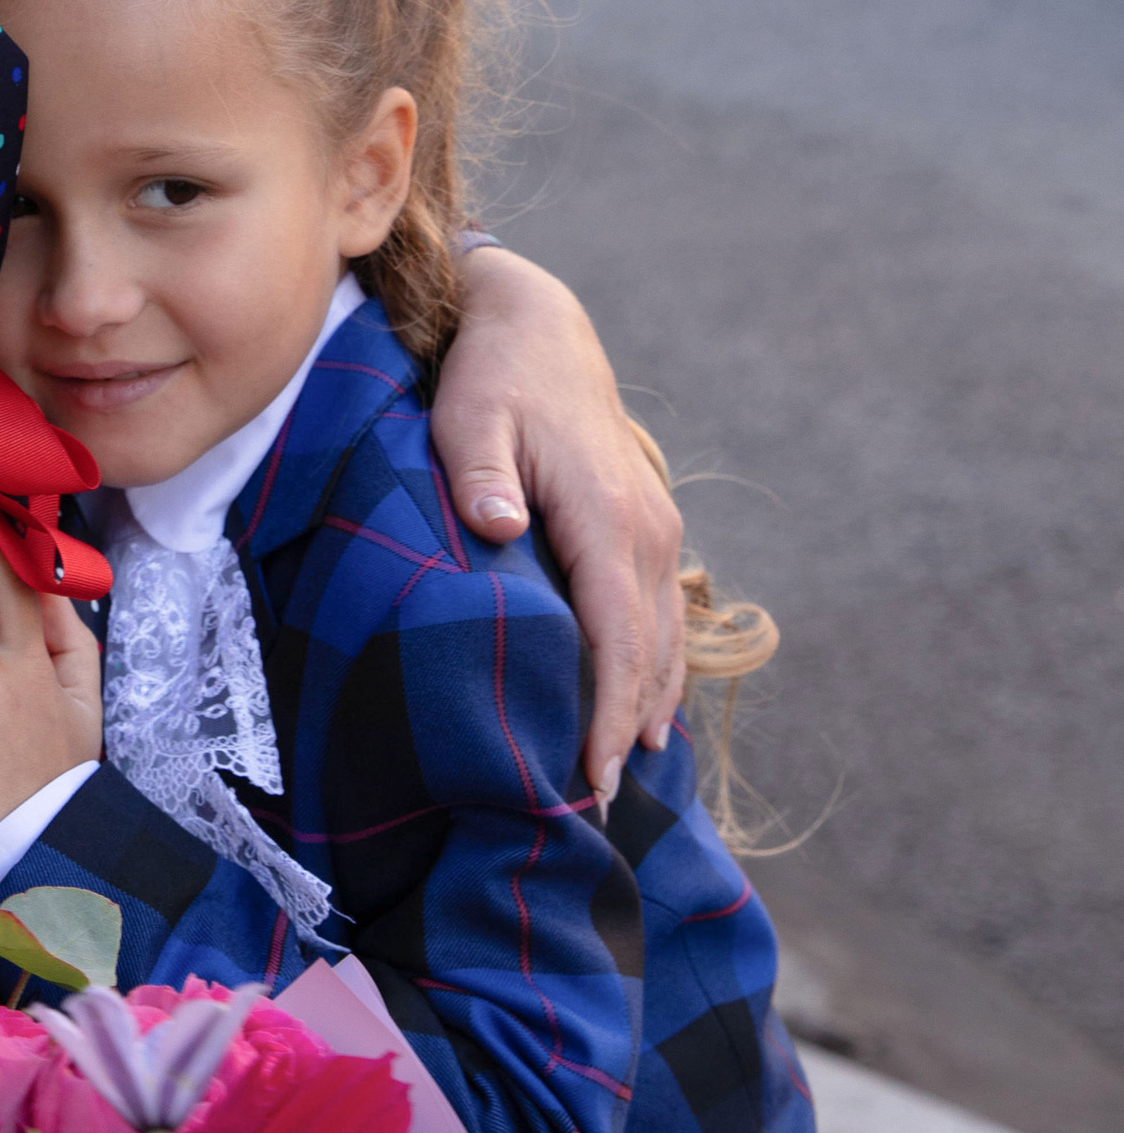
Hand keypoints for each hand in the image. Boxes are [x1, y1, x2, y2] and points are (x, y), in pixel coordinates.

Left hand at [433, 248, 685, 796]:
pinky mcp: (646, 526)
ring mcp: (655, 527)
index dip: (607, 709)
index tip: (592, 774)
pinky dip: (653, 666)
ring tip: (621, 776)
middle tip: (599, 807)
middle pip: (649, 650)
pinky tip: (638, 711)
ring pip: (664, 637)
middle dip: (626, 728)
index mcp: (605, 514)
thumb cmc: (491, 378)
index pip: (617, 633)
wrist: (538, 325)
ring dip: (647, 704)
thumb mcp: (468, 416)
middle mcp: (646, 528)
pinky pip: (659, 613)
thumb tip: (498, 524)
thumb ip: (480, 473)